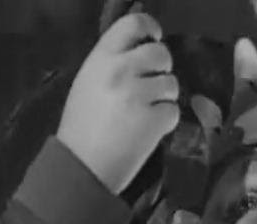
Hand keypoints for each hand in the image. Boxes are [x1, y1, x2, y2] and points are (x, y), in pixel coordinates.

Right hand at [57, 13, 179, 193]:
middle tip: (153, 86)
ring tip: (144, 113)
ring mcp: (139, 94)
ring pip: (171, 84)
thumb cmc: (82, 127)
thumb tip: (141, 53)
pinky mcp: (155, 119)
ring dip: (164, 98)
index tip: (156, 38)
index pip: (134, 25)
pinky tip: (148, 131)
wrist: (83, 166)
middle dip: (163, 69)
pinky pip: (173, 111)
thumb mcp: (89, 83)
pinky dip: (166, 122)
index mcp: (101, 57)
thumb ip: (113, 64)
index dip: (151, 29)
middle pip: (161, 53)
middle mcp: (121, 70)